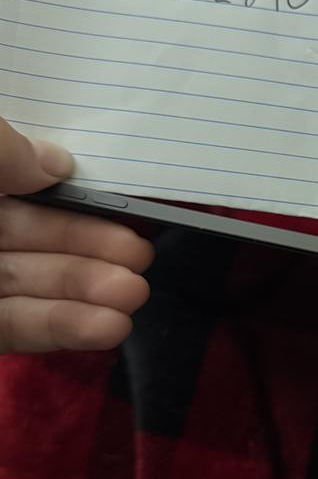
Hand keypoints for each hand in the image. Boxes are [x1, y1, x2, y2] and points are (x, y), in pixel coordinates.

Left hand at [0, 119, 152, 352]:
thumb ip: (0, 150)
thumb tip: (56, 162)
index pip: (19, 175)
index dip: (70, 191)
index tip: (120, 202)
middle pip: (33, 232)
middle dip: (92, 245)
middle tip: (142, 256)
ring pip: (31, 280)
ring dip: (88, 289)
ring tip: (136, 295)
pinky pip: (17, 326)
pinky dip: (63, 328)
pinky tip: (108, 328)